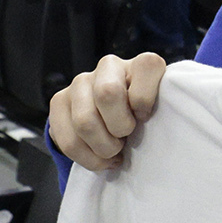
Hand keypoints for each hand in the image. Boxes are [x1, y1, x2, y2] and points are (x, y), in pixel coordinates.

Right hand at [48, 52, 167, 170]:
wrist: (114, 120)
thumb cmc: (142, 117)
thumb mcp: (160, 110)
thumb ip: (162, 109)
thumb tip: (157, 128)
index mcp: (140, 64)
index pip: (147, 67)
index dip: (145, 100)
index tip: (145, 118)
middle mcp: (108, 66)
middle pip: (107, 94)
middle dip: (119, 127)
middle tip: (126, 138)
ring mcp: (80, 82)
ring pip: (84, 122)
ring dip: (102, 148)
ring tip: (113, 150)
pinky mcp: (59, 101)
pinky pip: (67, 139)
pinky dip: (87, 158)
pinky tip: (99, 158)